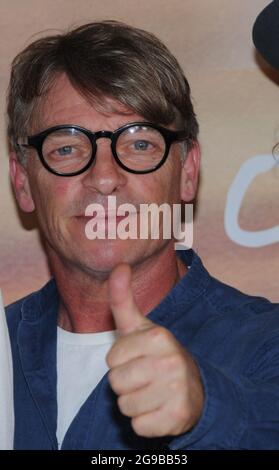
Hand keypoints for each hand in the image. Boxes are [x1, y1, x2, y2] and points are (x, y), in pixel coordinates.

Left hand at [106, 263, 203, 437]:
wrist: (193, 388)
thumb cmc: (157, 355)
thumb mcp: (140, 327)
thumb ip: (123, 298)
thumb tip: (118, 265)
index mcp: (159, 336)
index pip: (111, 359)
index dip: (120, 361)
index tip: (138, 358)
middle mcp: (171, 361)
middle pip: (115, 383)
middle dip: (125, 382)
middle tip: (144, 377)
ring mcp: (176, 390)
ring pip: (124, 405)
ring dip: (134, 402)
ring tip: (152, 391)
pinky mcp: (177, 417)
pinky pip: (138, 426)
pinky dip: (145, 421)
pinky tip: (159, 408)